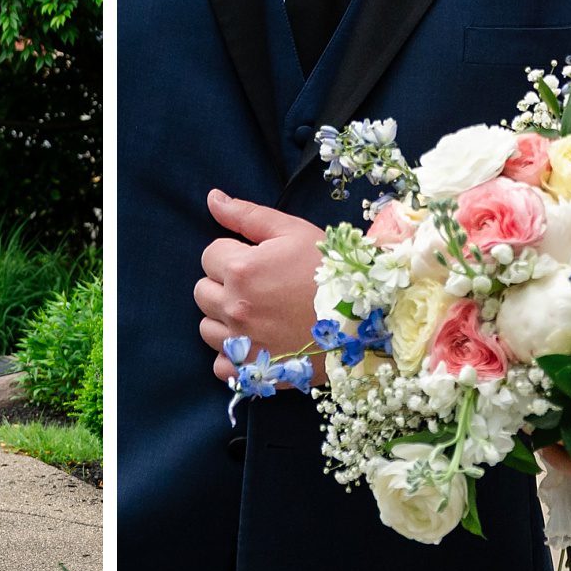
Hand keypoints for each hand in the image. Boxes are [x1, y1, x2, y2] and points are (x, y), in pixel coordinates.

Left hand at [194, 191, 325, 387]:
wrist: (366, 320)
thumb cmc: (330, 271)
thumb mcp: (292, 231)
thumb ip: (246, 215)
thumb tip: (212, 198)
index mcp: (241, 270)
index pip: (210, 256)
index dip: (233, 254)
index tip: (259, 261)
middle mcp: (235, 308)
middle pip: (203, 291)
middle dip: (225, 285)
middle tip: (261, 287)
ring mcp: (242, 344)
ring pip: (207, 327)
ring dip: (225, 319)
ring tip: (260, 314)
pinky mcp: (251, 372)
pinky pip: (221, 365)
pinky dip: (232, 356)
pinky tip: (256, 343)